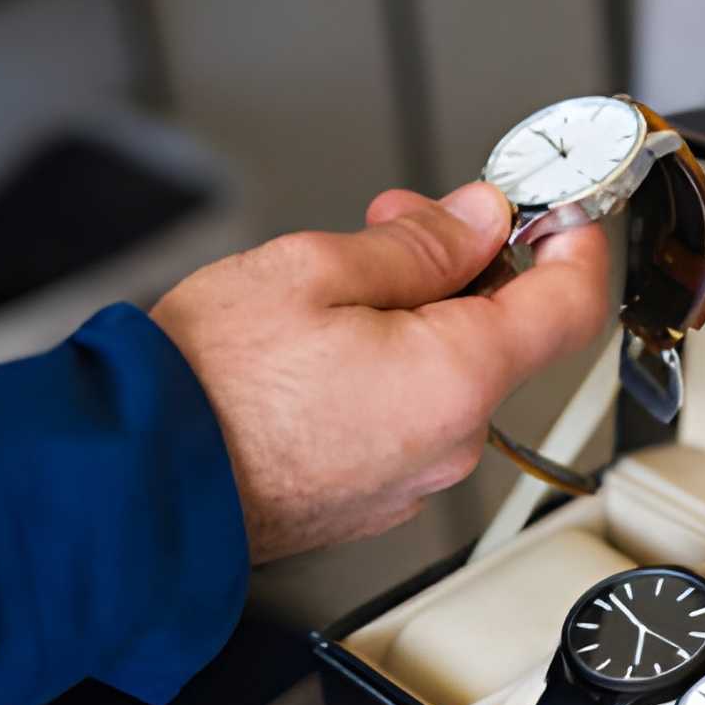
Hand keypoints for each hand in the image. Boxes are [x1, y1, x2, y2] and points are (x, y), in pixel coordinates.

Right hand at [150, 181, 610, 562]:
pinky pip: (408, 419)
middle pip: (503, 337)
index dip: (573, 239)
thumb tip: (481, 221)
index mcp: (455, 380)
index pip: (570, 305)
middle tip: (401, 218)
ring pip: (450, 377)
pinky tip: (326, 343)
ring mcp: (410, 481)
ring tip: (340, 277)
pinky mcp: (369, 500)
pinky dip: (390, 369)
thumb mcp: (314, 270)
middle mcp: (449, 443)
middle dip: (465, 264)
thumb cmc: (204, 388)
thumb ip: (420, 245)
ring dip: (419, 315)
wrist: (131, 489)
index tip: (555, 204)